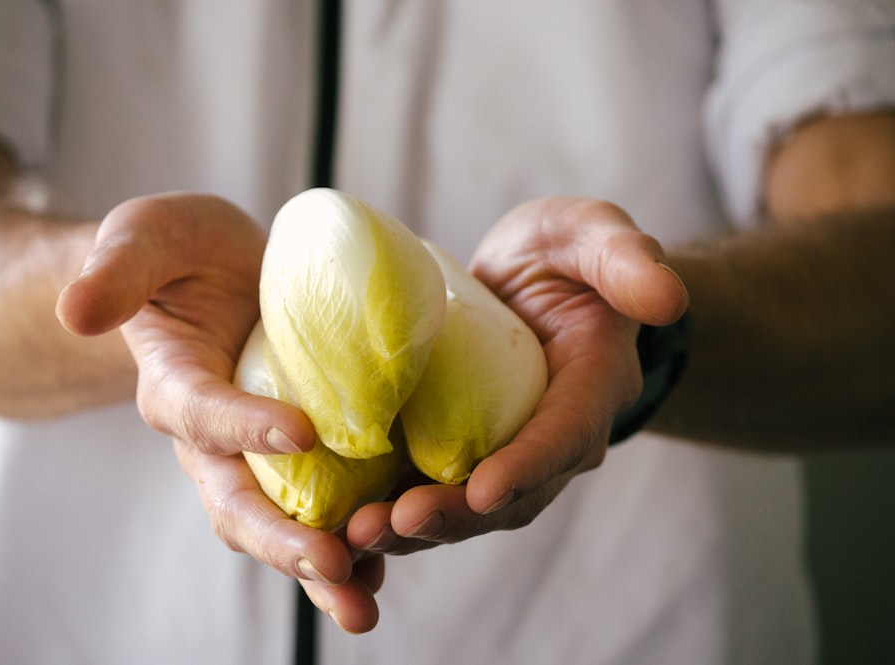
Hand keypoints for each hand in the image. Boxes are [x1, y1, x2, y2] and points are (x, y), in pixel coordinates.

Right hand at [55, 192, 381, 632]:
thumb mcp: (147, 238)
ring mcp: (259, 458)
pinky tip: (391, 562)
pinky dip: (354, 543)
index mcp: (176, 387)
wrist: (216, 279)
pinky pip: (325, 508)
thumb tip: (76, 310)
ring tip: (362, 602)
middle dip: (282, 540)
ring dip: (322, 569)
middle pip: (239, 503)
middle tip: (331, 567)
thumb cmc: (179, 256)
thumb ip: (118, 267)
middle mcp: (213, 441)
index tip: (302, 432)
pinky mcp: (305, 458)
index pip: (203, 414)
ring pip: (282, 524)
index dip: (245, 427)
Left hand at [345, 197, 689, 554]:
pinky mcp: (463, 450)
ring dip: (414, 528)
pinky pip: (432, 490)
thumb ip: (627, 260)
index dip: (525, 468)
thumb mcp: (594, 236)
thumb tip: (668, 298)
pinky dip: (393, 513)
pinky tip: (345, 524)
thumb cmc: (570, 256)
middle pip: (509, 496)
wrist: (540, 282)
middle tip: (393, 525)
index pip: (564, 438)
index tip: (482, 492)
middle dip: (453, 516)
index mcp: (591, 388)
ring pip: (466, 508)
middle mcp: (553, 438)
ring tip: (357, 536)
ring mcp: (507, 452)